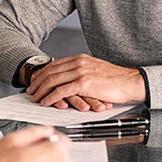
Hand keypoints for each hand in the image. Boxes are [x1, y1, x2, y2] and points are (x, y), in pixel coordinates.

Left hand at [26, 54, 144, 110]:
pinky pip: (61, 91)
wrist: (131, 82)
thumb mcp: (96, 71)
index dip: (42, 73)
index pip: (54, 65)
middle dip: (37, 82)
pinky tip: (46, 102)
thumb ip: (83, 72)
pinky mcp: (83, 83)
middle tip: (30, 90)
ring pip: (52, 80)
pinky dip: (50, 97)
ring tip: (35, 98)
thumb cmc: (117, 80)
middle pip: (50, 71)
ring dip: (41, 90)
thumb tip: (72, 79)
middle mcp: (78, 62)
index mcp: (80, 59)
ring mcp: (80, 72)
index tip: (35, 80)